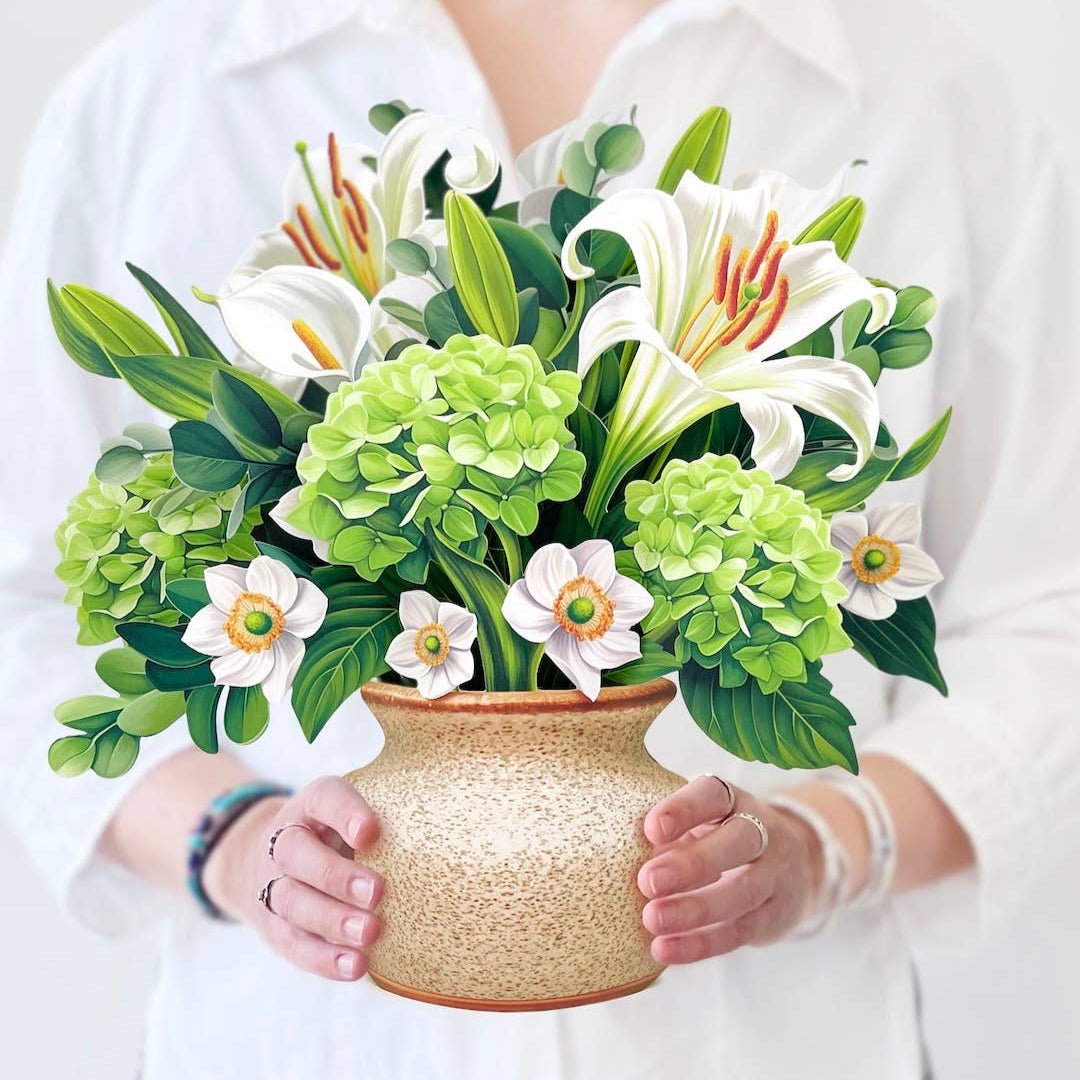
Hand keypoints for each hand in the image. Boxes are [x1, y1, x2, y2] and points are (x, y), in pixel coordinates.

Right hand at [203, 776, 382, 981]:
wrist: (270, 862)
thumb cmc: (334, 835)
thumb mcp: (350, 814)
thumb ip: (383, 818)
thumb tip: (435, 836)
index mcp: (310, 806)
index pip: (323, 798)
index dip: (345, 813)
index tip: (371, 832)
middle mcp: (284, 841)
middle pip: (297, 854)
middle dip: (337, 876)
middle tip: (377, 892)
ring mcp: (272, 885)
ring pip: (293, 902)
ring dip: (332, 920)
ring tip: (370, 934)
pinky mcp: (274, 927)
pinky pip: (294, 944)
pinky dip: (324, 958)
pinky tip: (356, 965)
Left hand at [638, 776, 823, 963]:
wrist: (794, 865)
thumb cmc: (720, 838)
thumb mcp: (701, 822)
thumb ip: (669, 834)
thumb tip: (619, 852)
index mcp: (734, 800)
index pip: (714, 795)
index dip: (683, 809)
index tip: (650, 829)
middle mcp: (762, 831)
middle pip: (738, 841)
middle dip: (692, 862)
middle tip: (648, 881)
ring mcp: (775, 875)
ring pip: (741, 891)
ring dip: (694, 909)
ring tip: (652, 919)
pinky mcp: (774, 916)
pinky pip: (740, 932)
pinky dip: (701, 943)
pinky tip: (665, 949)